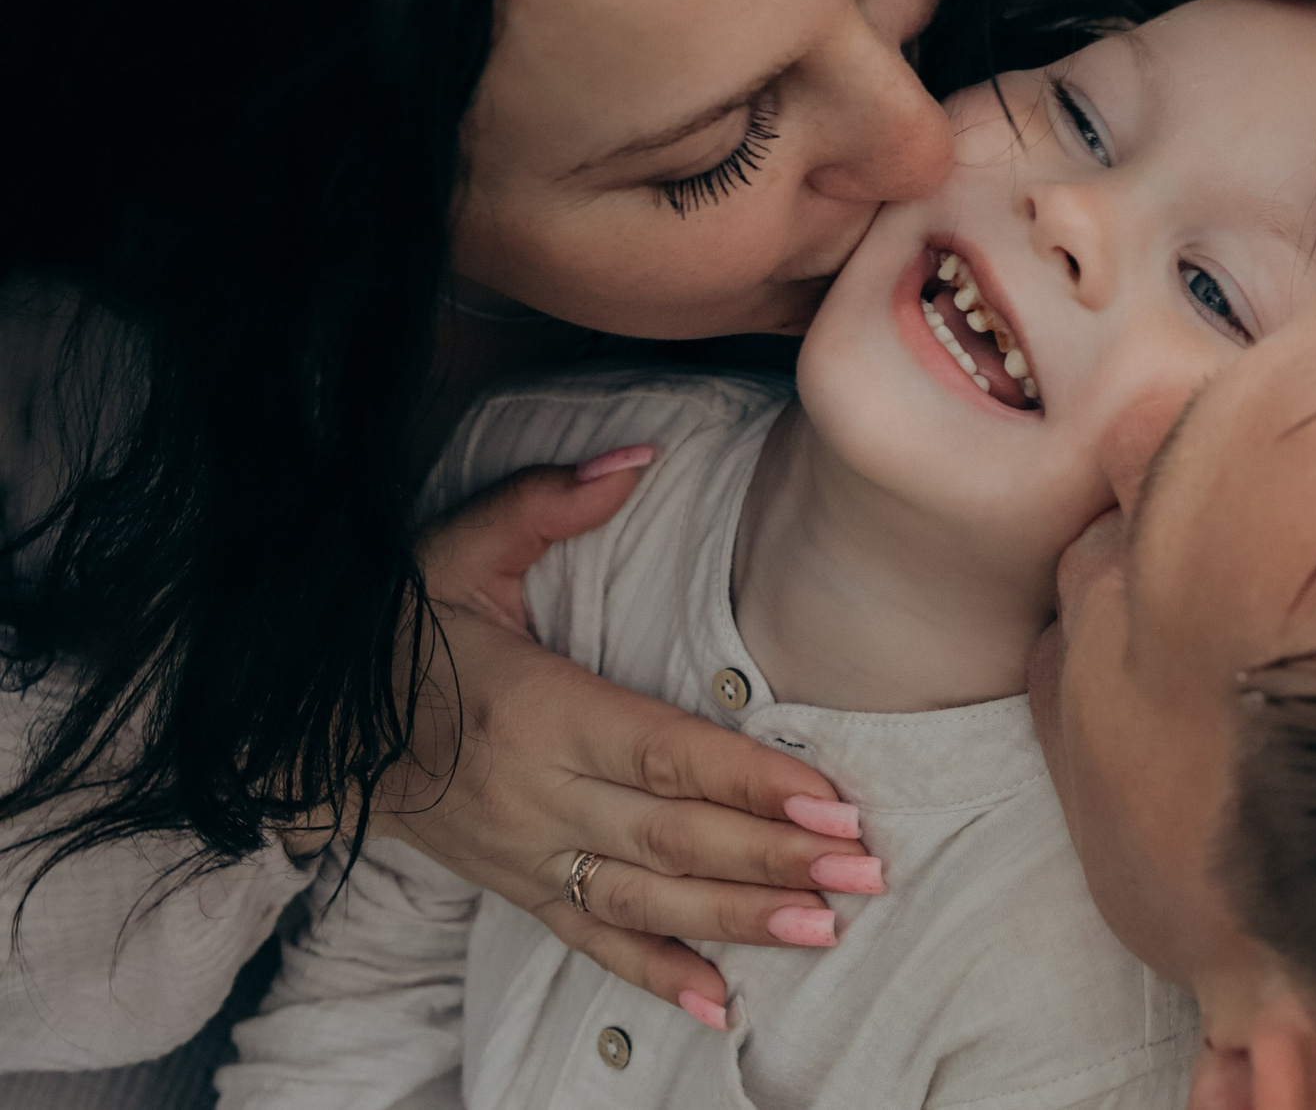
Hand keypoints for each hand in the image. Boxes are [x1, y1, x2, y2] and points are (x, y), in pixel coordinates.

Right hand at [372, 456, 881, 1017]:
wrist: (304, 730)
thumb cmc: (397, 632)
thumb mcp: (457, 550)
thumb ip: (546, 503)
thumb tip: (636, 456)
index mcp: (537, 710)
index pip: (663, 755)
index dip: (750, 784)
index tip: (830, 803)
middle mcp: (537, 795)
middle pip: (673, 837)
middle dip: (775, 859)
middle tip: (865, 872)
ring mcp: (527, 853)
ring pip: (647, 901)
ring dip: (740, 922)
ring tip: (826, 930)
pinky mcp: (517, 887)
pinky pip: (591, 943)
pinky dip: (656, 979)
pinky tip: (720, 1005)